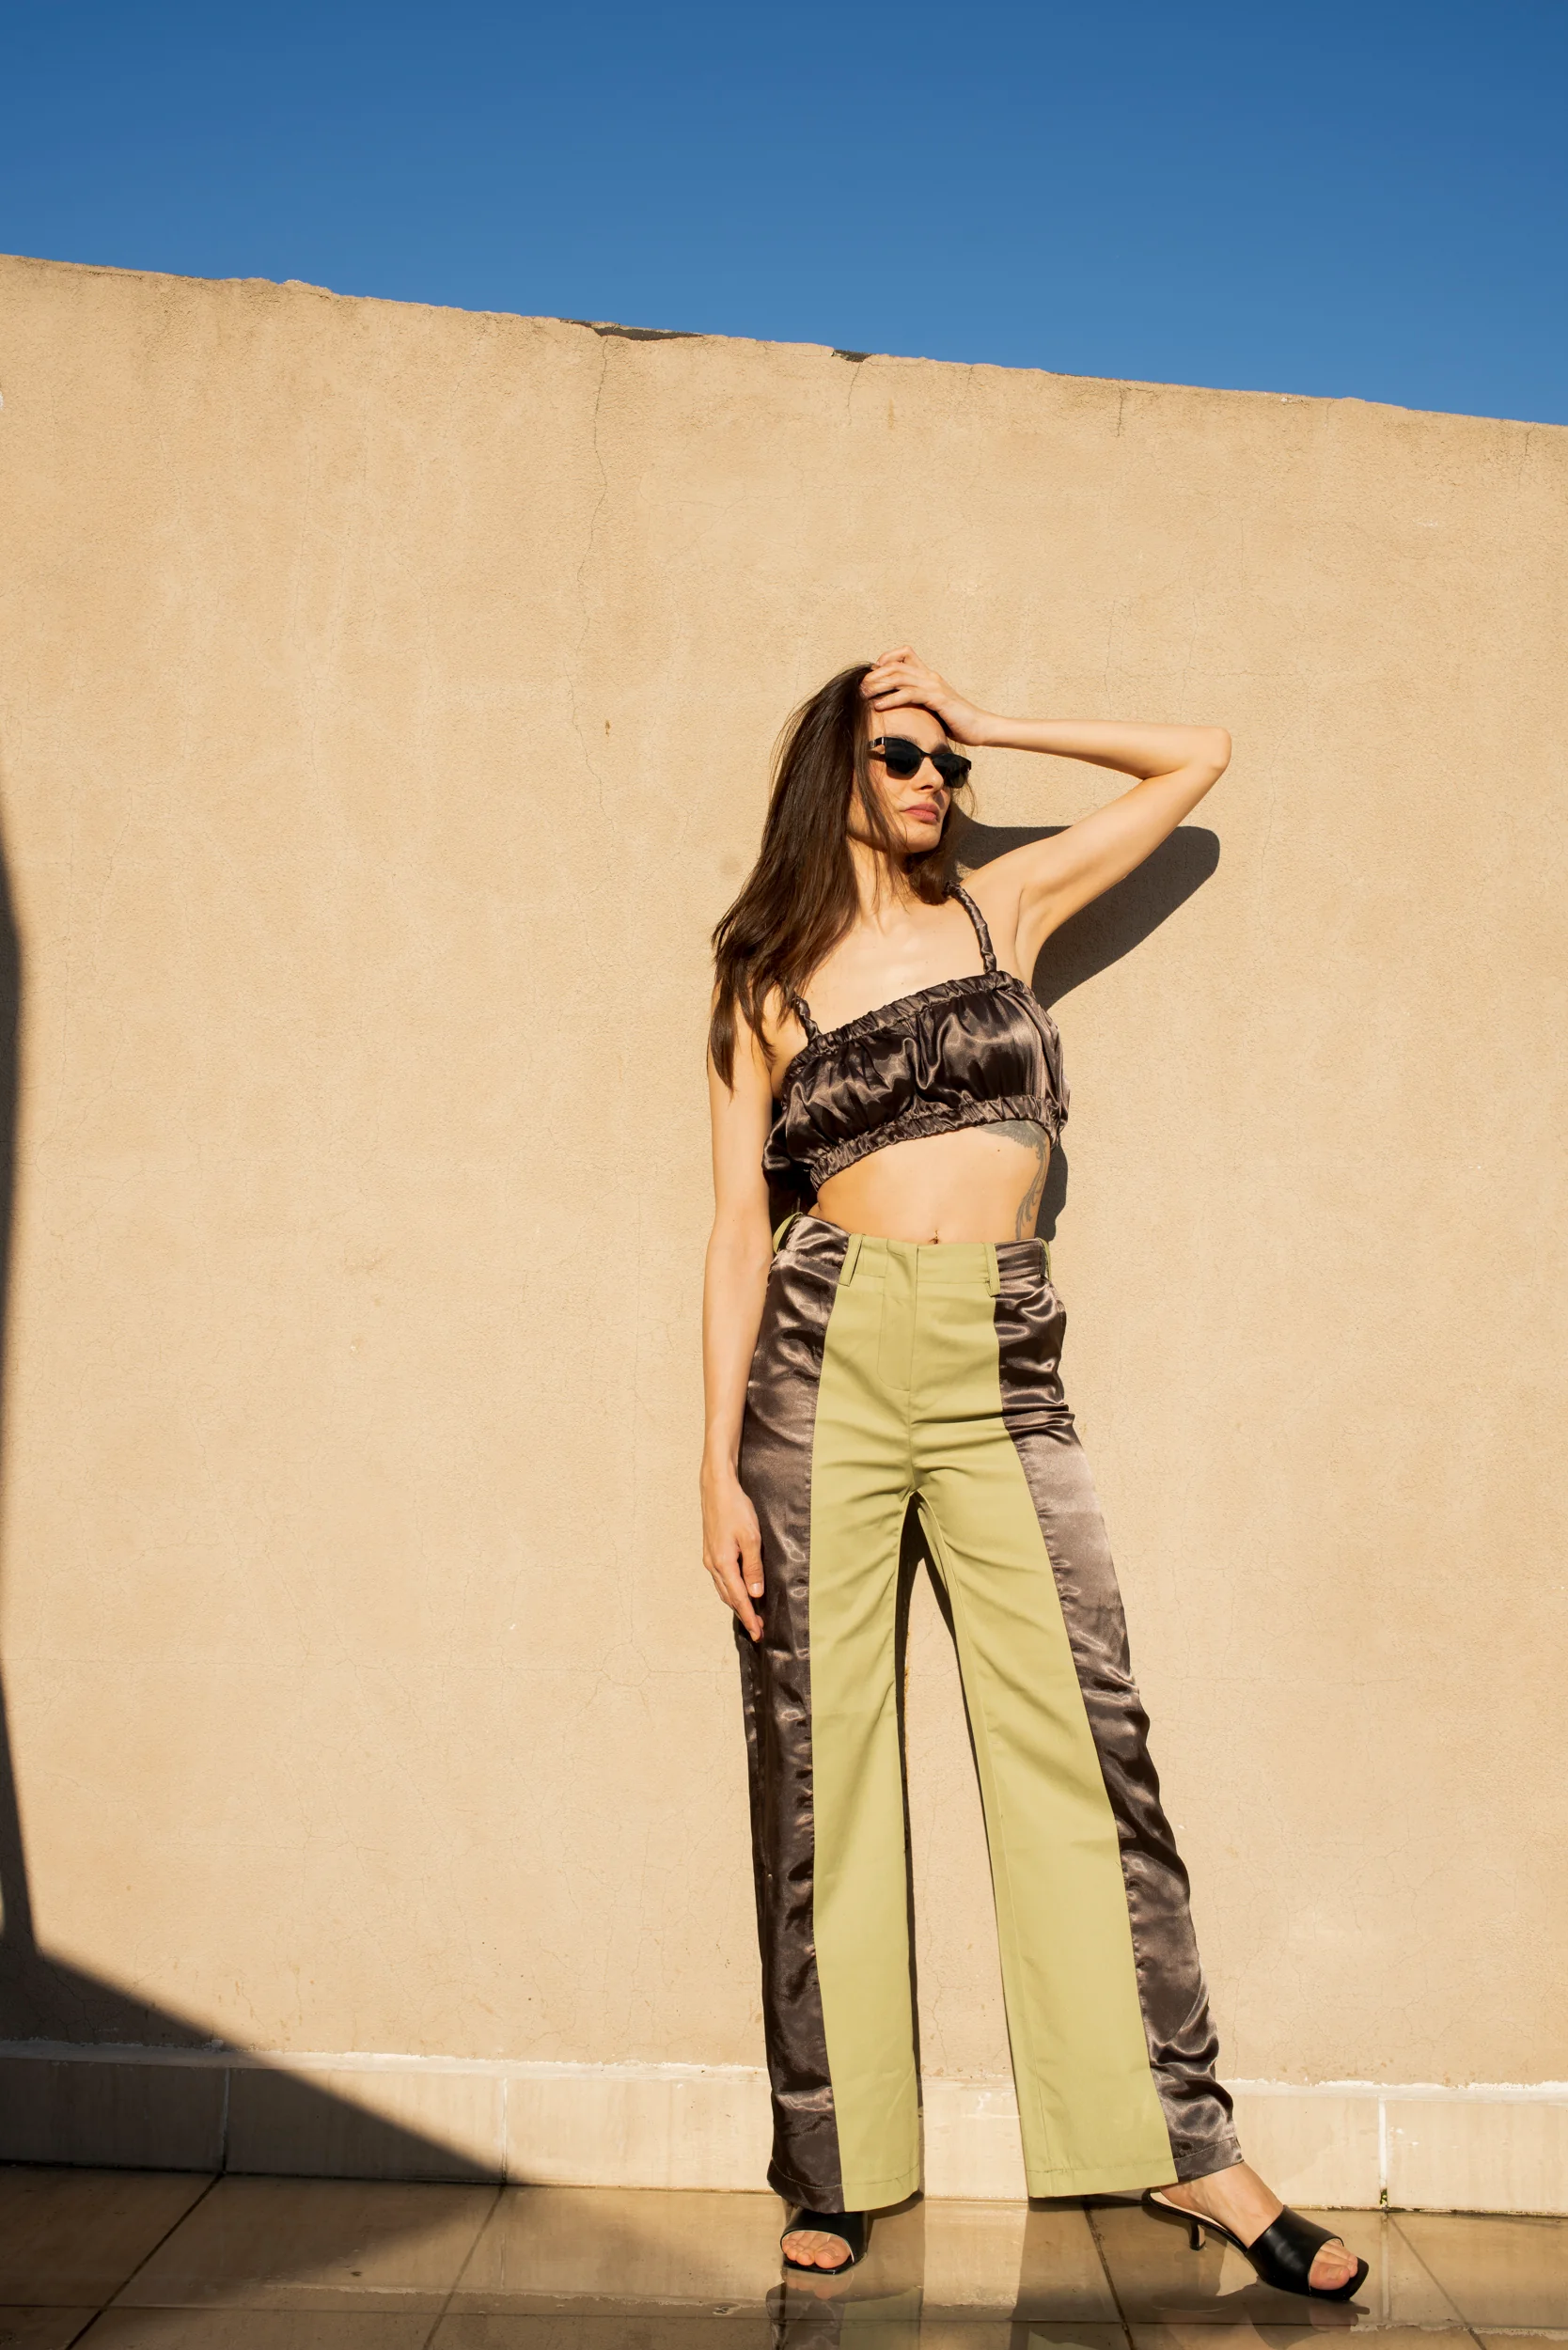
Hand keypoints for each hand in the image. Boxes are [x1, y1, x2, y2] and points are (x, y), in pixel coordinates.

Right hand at [701, 1461, 763, 1641]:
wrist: (716, 1489)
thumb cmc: (735, 1509)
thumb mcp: (751, 1538)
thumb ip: (753, 1567)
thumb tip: (755, 1593)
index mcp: (723, 1563)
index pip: (739, 1598)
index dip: (749, 1617)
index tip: (757, 1633)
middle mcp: (713, 1565)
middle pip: (729, 1597)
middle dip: (743, 1614)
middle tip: (758, 1629)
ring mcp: (710, 1558)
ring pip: (724, 1589)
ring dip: (737, 1603)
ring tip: (750, 1614)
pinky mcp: (711, 1552)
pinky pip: (721, 1579)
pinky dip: (731, 1590)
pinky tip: (739, 1591)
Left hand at [862, 647, 990, 745]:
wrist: (979, 728)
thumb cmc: (955, 722)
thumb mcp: (932, 708)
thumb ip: (917, 703)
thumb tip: (897, 709)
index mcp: (928, 676)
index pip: (905, 654)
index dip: (886, 658)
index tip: (872, 674)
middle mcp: (930, 676)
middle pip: (896, 665)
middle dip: (874, 675)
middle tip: (860, 688)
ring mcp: (934, 686)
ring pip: (900, 677)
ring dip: (878, 686)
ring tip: (863, 696)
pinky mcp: (937, 699)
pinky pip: (910, 694)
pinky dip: (891, 699)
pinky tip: (879, 706)